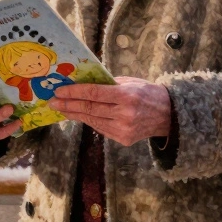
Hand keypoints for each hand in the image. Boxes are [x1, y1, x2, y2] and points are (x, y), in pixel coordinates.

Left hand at [49, 77, 171, 145]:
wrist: (168, 115)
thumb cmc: (147, 93)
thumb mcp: (130, 82)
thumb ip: (108, 84)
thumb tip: (83, 82)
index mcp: (126, 96)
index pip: (94, 93)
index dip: (74, 92)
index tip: (59, 91)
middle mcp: (124, 114)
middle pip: (89, 108)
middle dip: (68, 105)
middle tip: (53, 101)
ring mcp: (124, 129)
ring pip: (92, 120)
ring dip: (74, 114)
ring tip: (61, 109)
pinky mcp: (123, 139)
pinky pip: (100, 128)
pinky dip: (88, 121)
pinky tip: (78, 115)